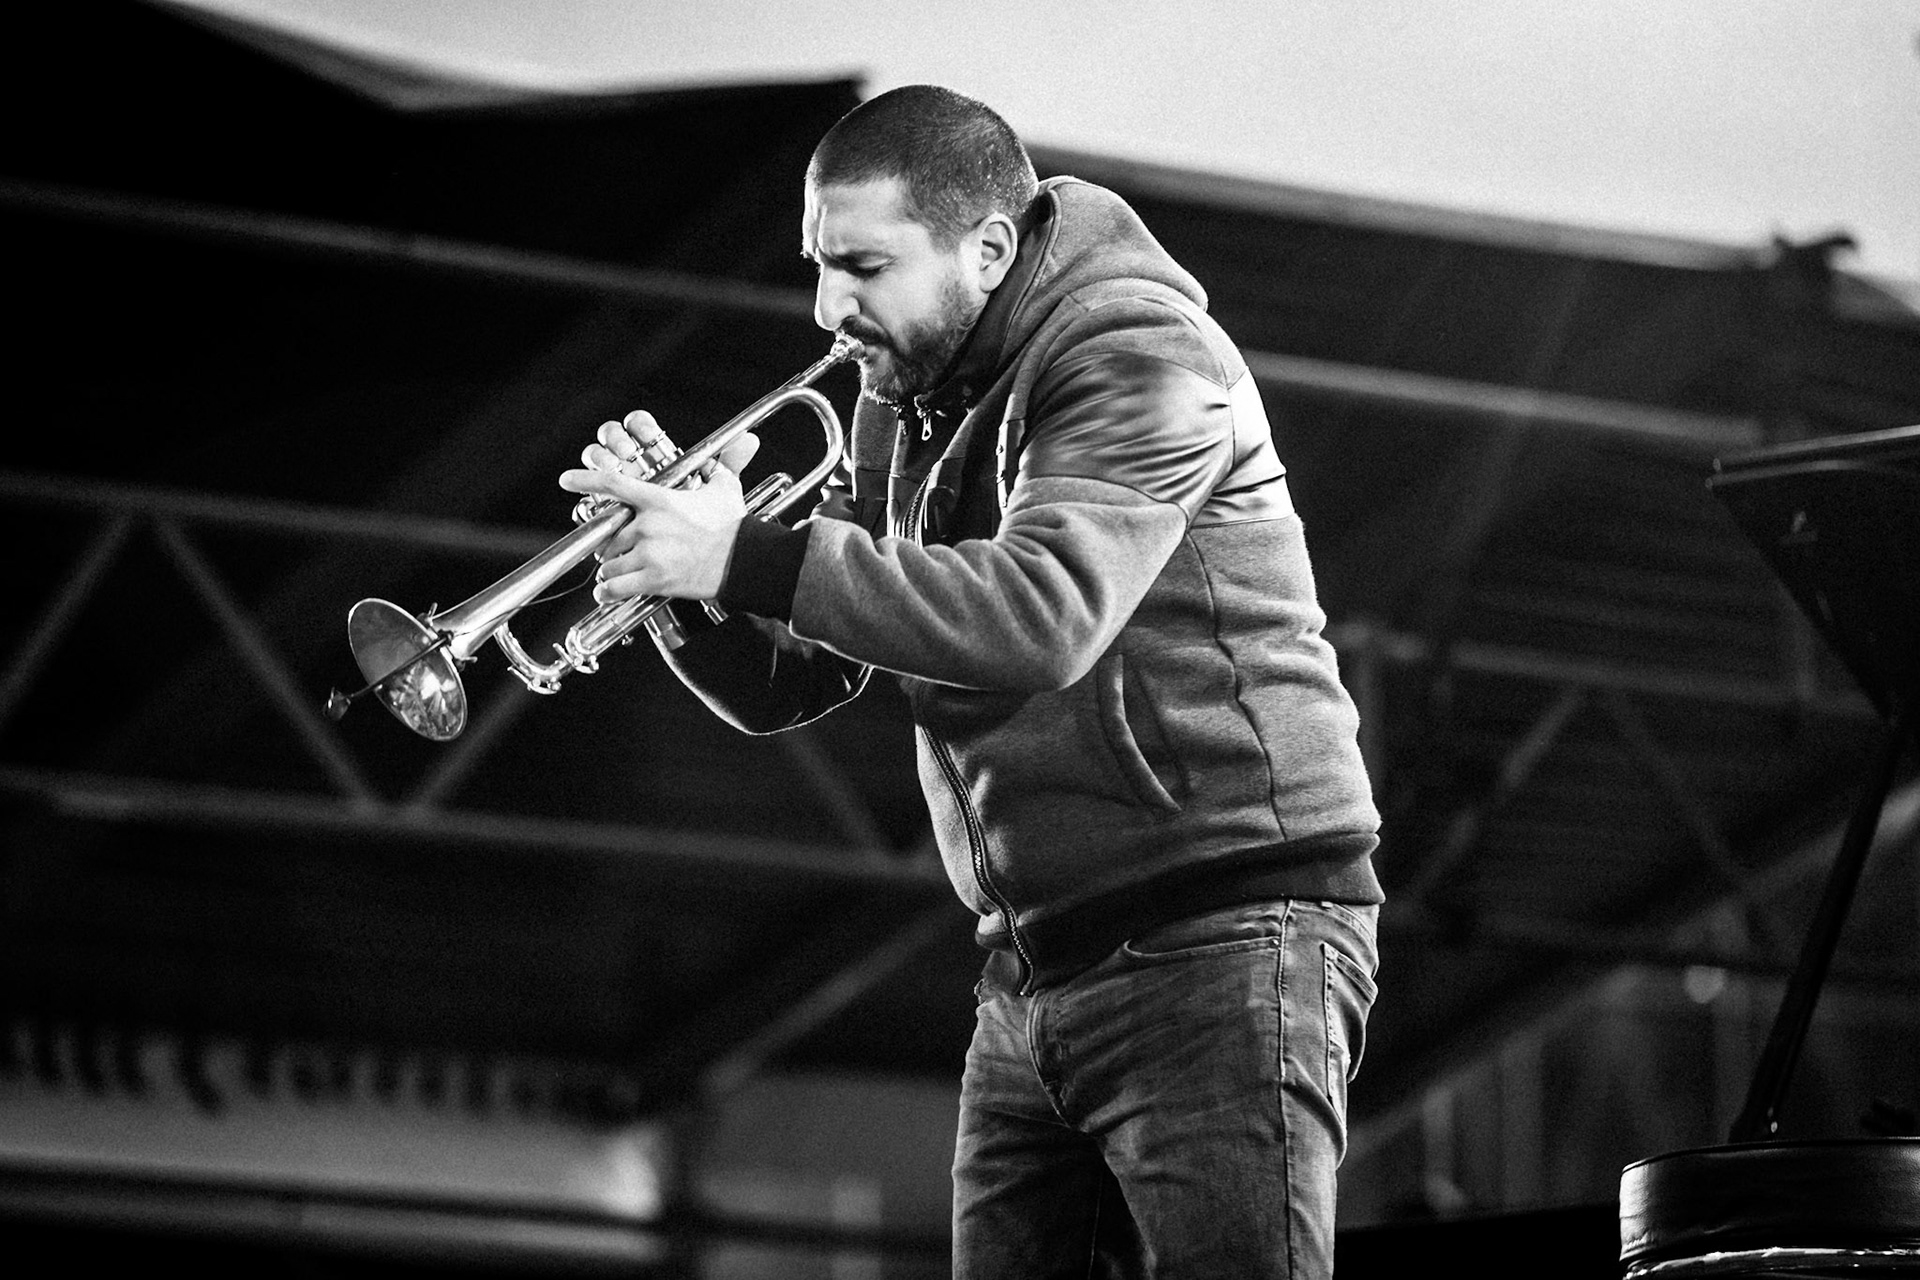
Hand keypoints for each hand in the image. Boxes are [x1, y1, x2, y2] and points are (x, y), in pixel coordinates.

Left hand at [558, 411, 761, 603]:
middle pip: (609, 536)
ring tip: (623, 571)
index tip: (567, 480)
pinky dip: (608, 592)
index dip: (586, 481)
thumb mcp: (726, 489)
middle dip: (613, 545)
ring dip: (612, 569)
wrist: (745, 562)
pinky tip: (607, 592)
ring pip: (609, 564)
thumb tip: (744, 440)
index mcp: (660, 501)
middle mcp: (649, 527)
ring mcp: (649, 555)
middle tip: (624, 549)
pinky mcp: (654, 580)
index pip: (614, 485)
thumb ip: (723, 465)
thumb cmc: (734, 528)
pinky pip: (615, 588)